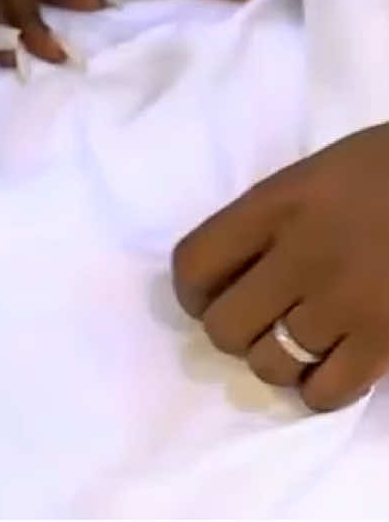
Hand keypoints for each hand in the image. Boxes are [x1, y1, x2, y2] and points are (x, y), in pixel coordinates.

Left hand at [173, 123, 388, 410]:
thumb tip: (232, 270)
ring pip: (270, 365)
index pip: (193, 265)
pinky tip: (331, 365)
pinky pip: (327, 393)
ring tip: (298, 342)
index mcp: (274, 206)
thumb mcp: (310, 177)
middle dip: (234, 330)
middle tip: (260, 319)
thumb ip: (266, 220)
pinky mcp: (387, 342)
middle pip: (224, 327)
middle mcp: (300, 256)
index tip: (210, 295)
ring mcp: (345, 304)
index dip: (192, 292)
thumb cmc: (385, 169)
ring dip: (276, 360)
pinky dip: (319, 389)